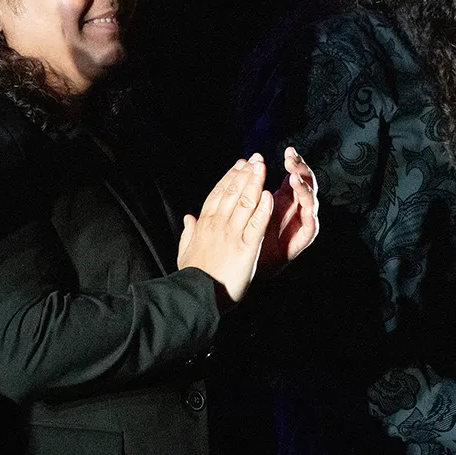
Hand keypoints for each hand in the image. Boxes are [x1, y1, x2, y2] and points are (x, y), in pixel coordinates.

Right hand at [177, 155, 273, 304]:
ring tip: (263, 167)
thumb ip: (188, 232)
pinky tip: (270, 195)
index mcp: (205, 225)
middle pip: (233, 193)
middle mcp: (218, 225)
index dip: (230, 177)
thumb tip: (188, 217)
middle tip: (256, 158)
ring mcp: (232, 235)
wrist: (193, 296)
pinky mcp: (246, 248)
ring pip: (245, 203)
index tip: (240, 164)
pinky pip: (256, 224)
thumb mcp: (185, 251)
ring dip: (255, 183)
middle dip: (246, 173)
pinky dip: (263, 209)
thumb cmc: (190, 276)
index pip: (219, 194)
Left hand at [257, 146, 318, 278]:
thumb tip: (247, 166)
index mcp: (286, 197)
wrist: (252, 266)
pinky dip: (309, 214)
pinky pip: (311, 225)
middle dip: (300, 169)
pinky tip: (306, 206)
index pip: (293, 174)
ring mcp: (302, 221)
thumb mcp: (250, 208)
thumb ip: (252, 189)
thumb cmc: (251, 237)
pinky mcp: (304, 238)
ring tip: (295, 177)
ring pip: (310, 200)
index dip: (294, 162)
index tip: (289, 150)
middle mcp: (297, 206)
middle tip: (292, 159)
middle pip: (305, 182)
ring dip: (304, 188)